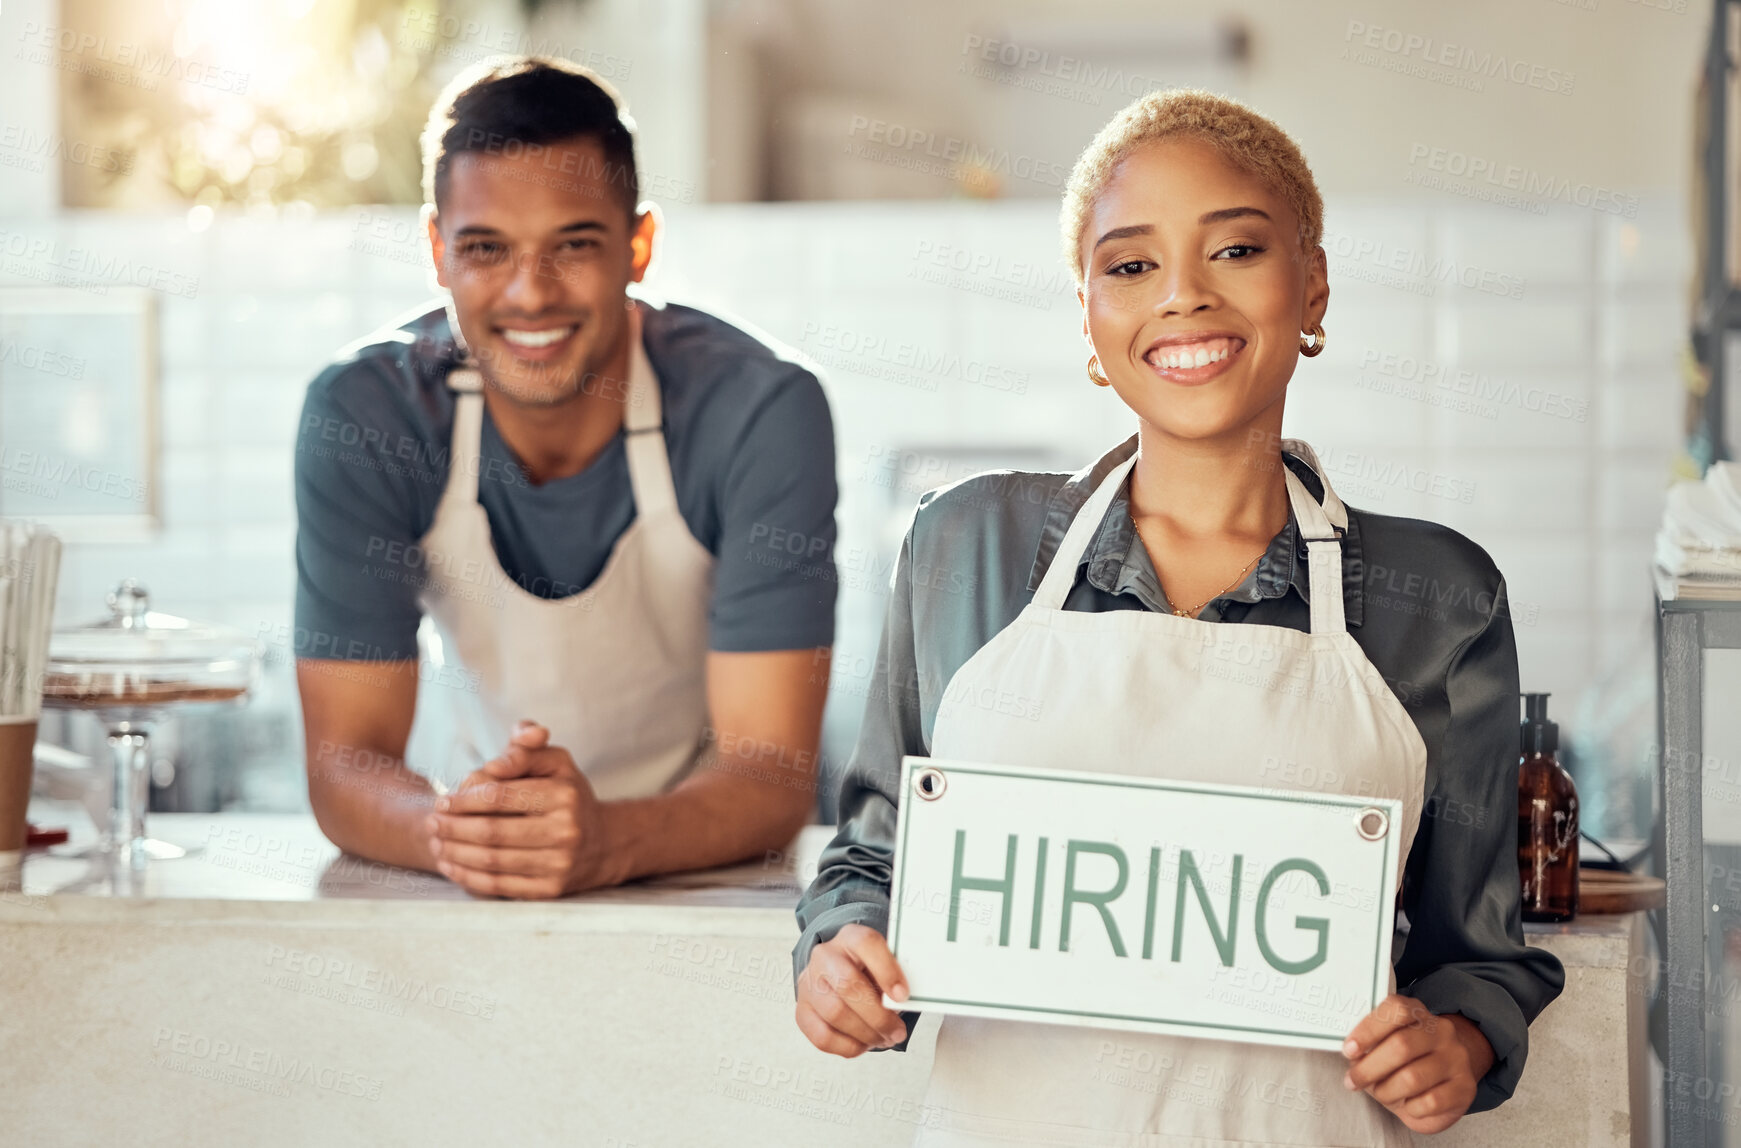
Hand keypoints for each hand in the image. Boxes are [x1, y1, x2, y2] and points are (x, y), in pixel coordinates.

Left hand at [426, 720, 614, 897]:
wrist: (604, 842)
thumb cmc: (567, 794)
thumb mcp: (554, 762)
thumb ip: (522, 750)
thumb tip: (493, 765)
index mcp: (563, 795)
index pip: (500, 796)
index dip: (464, 800)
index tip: (442, 801)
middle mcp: (565, 831)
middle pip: (492, 832)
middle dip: (453, 828)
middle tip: (431, 823)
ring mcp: (559, 864)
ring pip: (492, 861)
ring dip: (455, 853)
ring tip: (436, 842)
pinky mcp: (550, 890)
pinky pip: (500, 886)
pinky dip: (468, 877)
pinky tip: (451, 866)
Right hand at [795, 924, 910, 1057]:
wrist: (836, 974)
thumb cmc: (868, 972)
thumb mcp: (884, 963)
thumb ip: (895, 976)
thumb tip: (907, 1000)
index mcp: (850, 937)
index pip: (866, 944)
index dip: (886, 970)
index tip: (903, 996)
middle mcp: (825, 956)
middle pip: (848, 984)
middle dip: (878, 1015)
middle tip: (897, 1032)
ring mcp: (809, 984)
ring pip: (835, 1013)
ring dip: (866, 1034)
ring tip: (883, 1039)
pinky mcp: (802, 1012)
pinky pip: (822, 1037)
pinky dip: (848, 1047)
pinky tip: (864, 1044)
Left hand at [1343, 994, 1494, 1133]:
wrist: (1447, 1079)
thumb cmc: (1406, 1061)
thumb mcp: (1387, 1044)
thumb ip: (1371, 1042)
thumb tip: (1352, 1055)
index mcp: (1418, 1013)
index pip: (1396, 1010)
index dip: (1369, 1029)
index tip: (1349, 1050)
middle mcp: (1441, 1032)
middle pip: (1401, 1046)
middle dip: (1370, 1068)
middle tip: (1353, 1080)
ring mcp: (1456, 1059)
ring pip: (1413, 1077)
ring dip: (1386, 1091)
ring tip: (1380, 1093)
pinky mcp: (1465, 1088)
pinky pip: (1430, 1102)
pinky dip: (1410, 1108)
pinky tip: (1407, 1104)